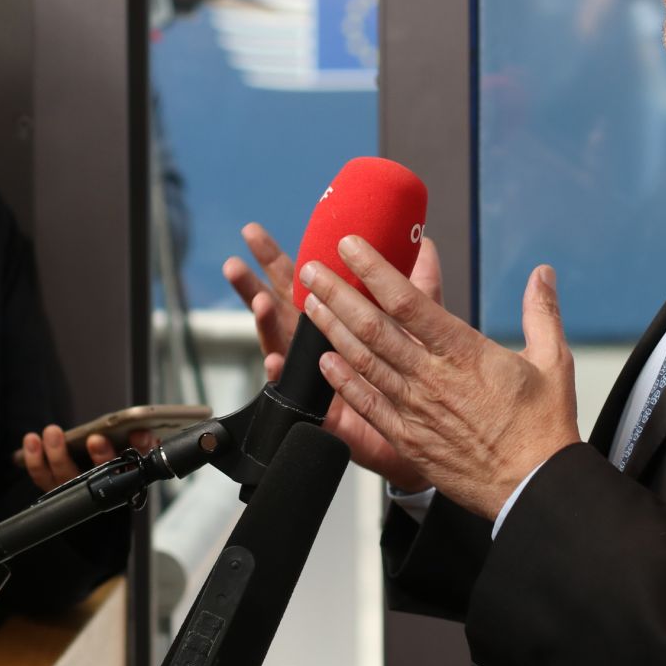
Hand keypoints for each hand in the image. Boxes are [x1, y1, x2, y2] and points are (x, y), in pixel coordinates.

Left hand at [20, 425, 156, 491]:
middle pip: (102, 476)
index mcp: (126, 476)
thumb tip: (140, 432)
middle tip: (96, 439)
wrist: (93, 484)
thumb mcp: (133, 450)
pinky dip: (35, 459)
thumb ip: (140, 442)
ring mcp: (75, 487)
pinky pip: (42, 476)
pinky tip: (32, 440)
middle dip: (100, 456)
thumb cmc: (115, 459)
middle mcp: (99, 486)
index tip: (137, 435)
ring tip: (53, 432)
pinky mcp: (55, 485)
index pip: (136, 465)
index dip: (138, 449)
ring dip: (58, 454)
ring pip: (66, 477)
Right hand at [223, 222, 435, 491]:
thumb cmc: (414, 373)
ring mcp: (314, 377)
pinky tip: (274, 363)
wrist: (431, 431)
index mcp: (332, 320)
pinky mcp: (322, 411)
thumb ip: (418, 284)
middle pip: (278, 310)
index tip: (252, 234)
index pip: (298, 283)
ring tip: (258, 302)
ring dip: (266, 325)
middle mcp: (315, 346)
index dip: (276, 259)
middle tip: (234, 263)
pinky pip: (296, 394)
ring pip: (280, 347)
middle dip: (253, 285)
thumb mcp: (418, 323)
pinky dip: (284, 378)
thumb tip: (427, 242)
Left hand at [301, 237, 579, 519]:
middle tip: (312, 268)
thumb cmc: (544, 428)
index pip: (408, 302)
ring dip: (332, 330)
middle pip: (373, 328)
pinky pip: (367, 404)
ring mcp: (416, 410)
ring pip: (362, 362)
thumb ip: (541, 312)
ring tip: (311, 302)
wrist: (535, 489)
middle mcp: (433, 378)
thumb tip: (542, 273)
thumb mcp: (553, 362)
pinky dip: (343, 382)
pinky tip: (325, 362)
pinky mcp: (408, 439)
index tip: (351, 246)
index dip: (374, 270)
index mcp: (466, 353)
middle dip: (338, 294)